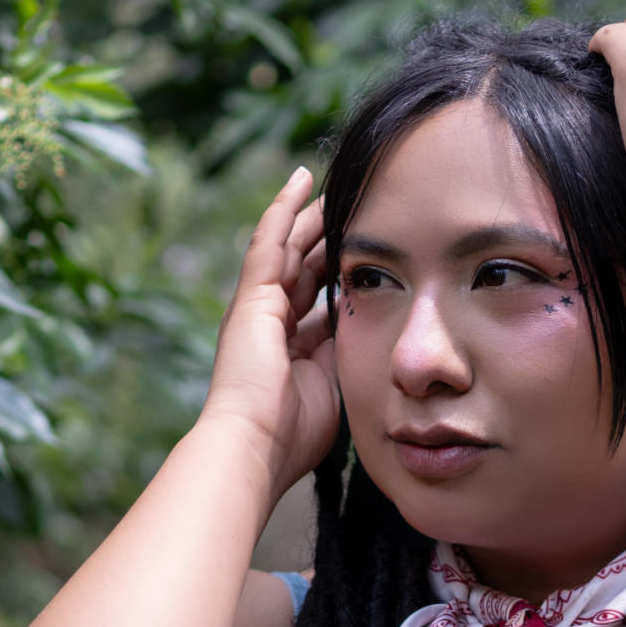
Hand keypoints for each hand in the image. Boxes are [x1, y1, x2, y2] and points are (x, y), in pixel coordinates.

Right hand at [200, 166, 339, 498]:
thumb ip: (347, 356)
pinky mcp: (250, 296)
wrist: (255, 447)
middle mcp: (269, 322)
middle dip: (328, 234)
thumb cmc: (293, 436)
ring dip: (311, 212)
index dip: (340, 270)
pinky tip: (301, 180)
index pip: (317, 295)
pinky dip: (284, 208)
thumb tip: (374, 329)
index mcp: (289, 347)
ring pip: (288, 244)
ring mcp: (256, 306)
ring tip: (336, 181)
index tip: (367, 250)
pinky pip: (269, 241)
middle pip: (303, 264)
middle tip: (358, 202)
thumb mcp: (334, 387)